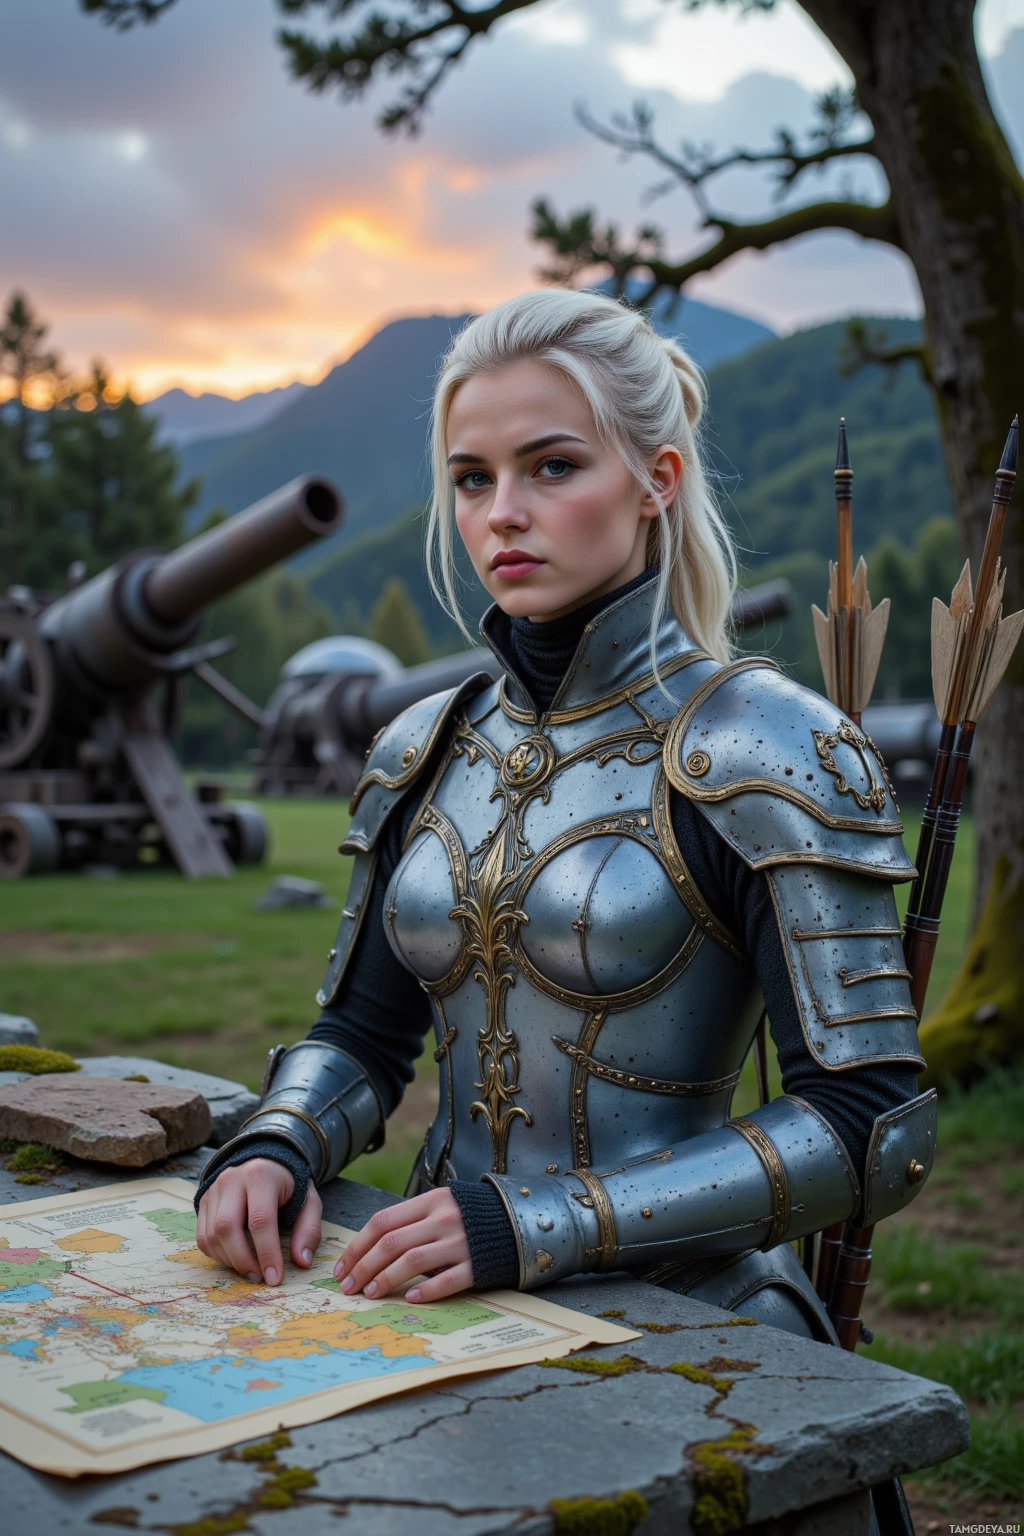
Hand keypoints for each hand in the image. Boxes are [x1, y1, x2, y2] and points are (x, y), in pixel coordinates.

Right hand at [196, 1159, 322, 1286]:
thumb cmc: (289, 1185)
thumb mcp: (309, 1201)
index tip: (274, 1278)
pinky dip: (217, 1255)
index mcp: (262, 1176)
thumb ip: (309, 1230)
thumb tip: (302, 1262)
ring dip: (229, 1260)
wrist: (265, 1160)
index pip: (260, 1219)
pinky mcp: (204, 1201)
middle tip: (259, 1277)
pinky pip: (202, 1237)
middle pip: (227, 1227)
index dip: (267, 1252)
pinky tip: (235, 1259)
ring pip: (211, 1235)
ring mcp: (214, 1190)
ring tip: (250, 1269)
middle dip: (242, 1260)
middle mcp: (232, 1180)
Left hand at [334, 1188, 471, 1303]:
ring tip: (370, 1293)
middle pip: (392, 1243)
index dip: (358, 1246)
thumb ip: (411, 1221)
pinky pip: (447, 1280)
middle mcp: (443, 1219)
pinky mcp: (477, 1264)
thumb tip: (369, 1250)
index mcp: (431, 1201)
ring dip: (386, 1279)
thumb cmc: (469, 1217)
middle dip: (364, 1267)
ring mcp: (461, 1241)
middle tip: (349, 1287)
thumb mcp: (440, 1206)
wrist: (518, 1220)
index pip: (382, 1222)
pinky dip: (426, 1290)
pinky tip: (410, 1299)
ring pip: (413, 1261)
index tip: (342, 1267)